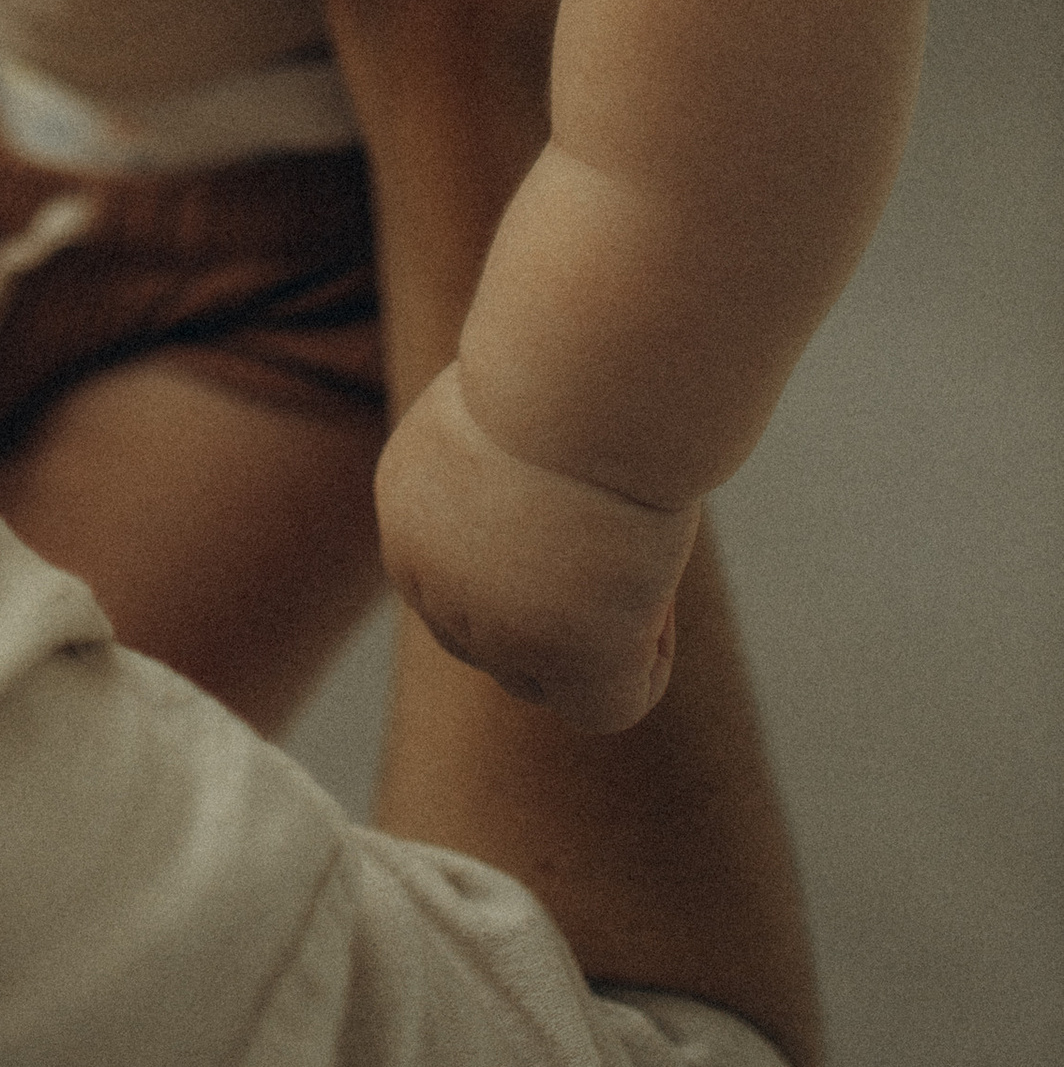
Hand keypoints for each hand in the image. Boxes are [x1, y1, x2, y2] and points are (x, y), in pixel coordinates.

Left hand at [376, 361, 698, 732]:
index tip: (579, 492)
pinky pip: (611, 705)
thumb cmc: (569, 361)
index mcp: (409, 507)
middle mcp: (429, 576)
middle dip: (559, 601)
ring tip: (637, 550)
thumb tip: (551, 503)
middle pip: (495, 638)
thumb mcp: (520, 406)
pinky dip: (649, 660)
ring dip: (605, 624)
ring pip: (550, 677)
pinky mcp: (563, 660)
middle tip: (612, 525)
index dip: (532, 554)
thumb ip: (515, 473)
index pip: (463, 576)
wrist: (580, 377)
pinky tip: (657, 589)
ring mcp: (490, 627)